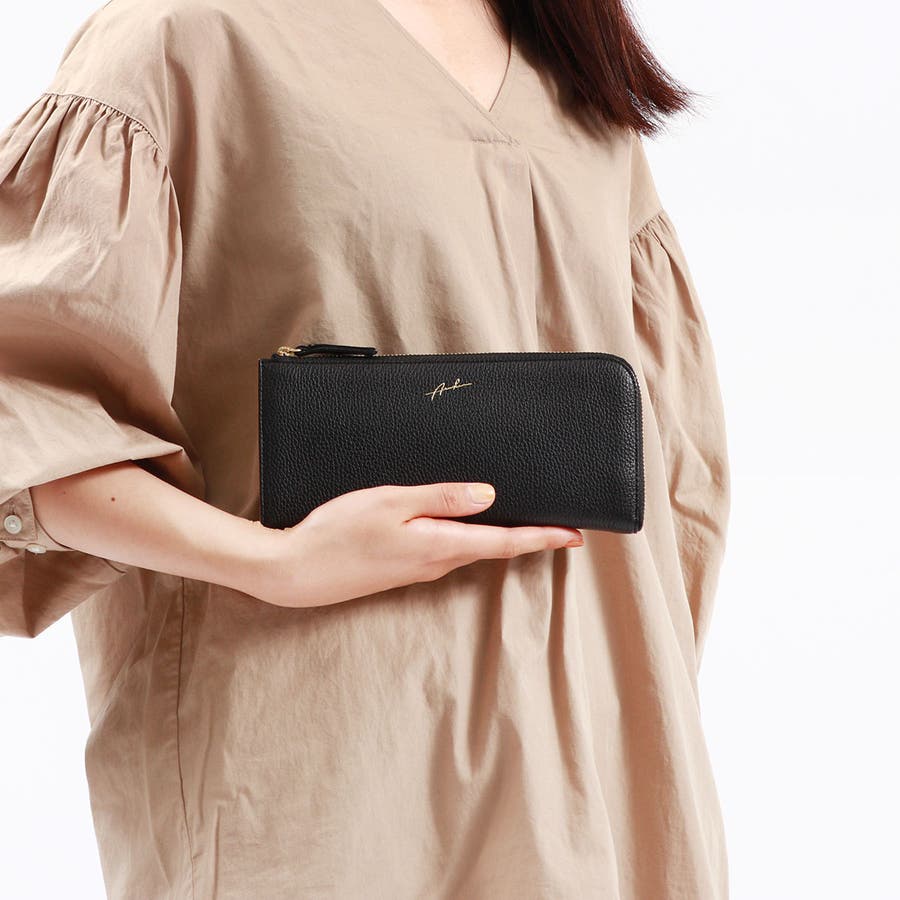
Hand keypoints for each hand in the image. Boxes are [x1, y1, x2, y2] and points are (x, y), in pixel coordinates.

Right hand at [247, 482, 583, 608]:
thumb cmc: (338, 533)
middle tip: (559, 524)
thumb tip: (490, 496)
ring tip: (525, 522)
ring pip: (472, 550)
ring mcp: (418, 568)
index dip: (543, 537)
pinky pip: (449, 551)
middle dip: (530, 537)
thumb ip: (441, 498)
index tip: (576, 535)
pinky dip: (472, 539)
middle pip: (494, 548)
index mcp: (439, 546)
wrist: (295, 572)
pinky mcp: (402, 567)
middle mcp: (435, 562)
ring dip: (502, 538)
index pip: (505, 542)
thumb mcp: (391, 503)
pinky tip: (469, 526)